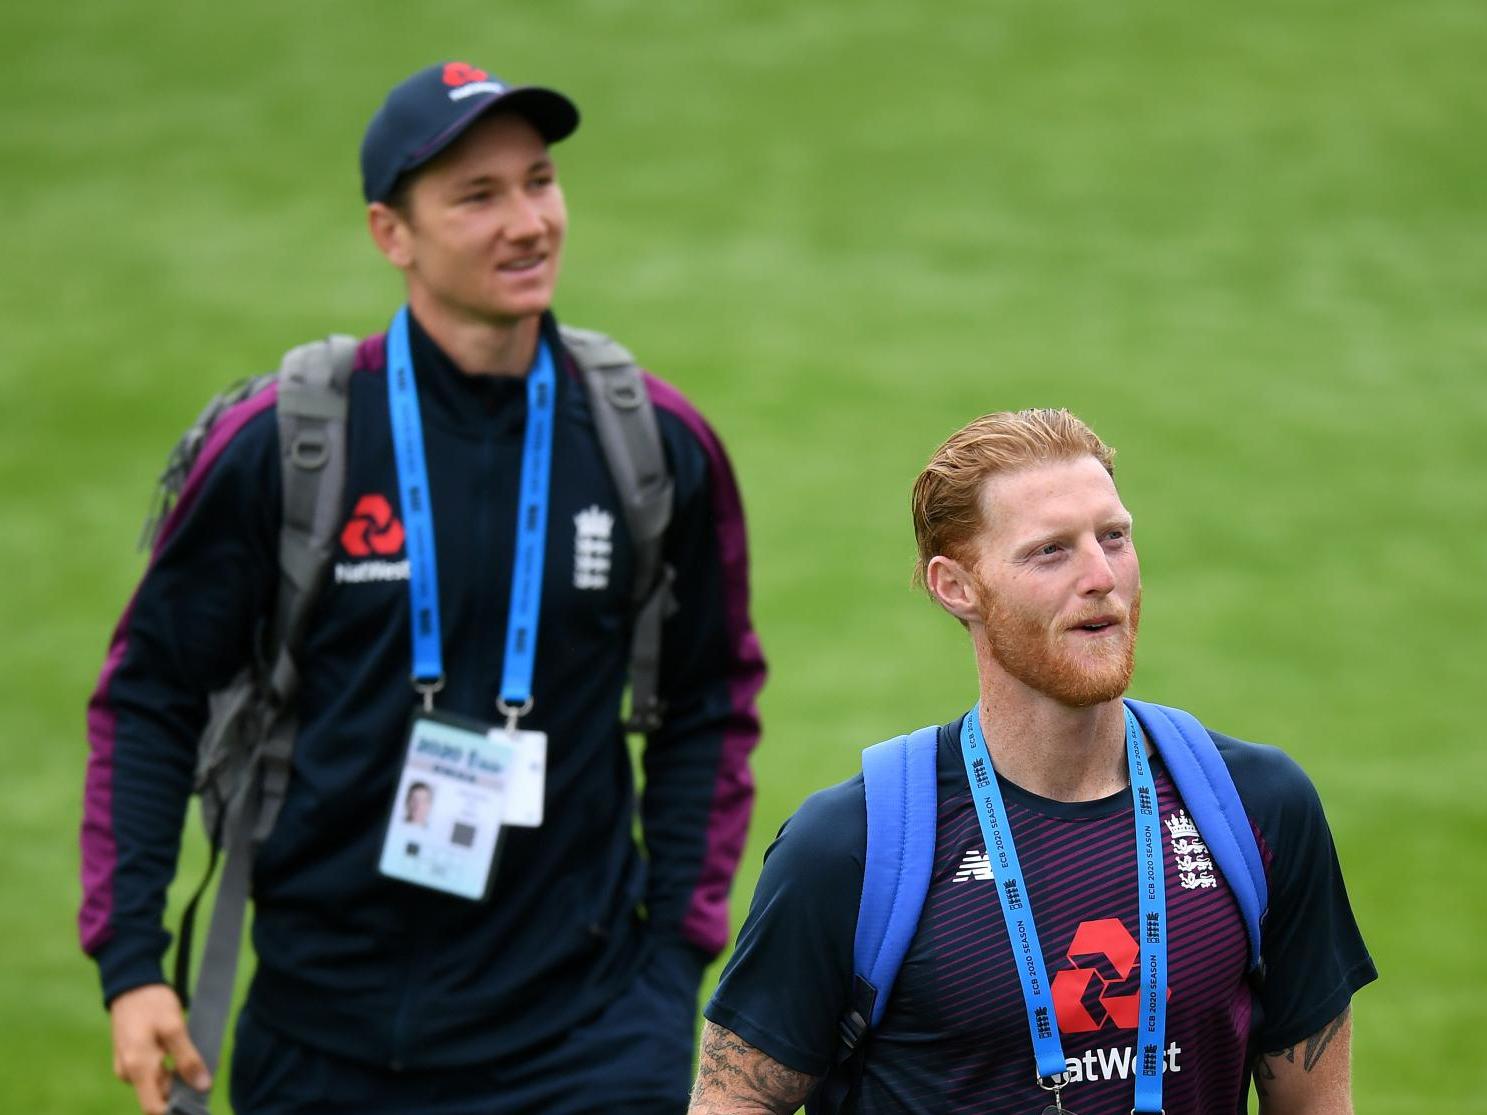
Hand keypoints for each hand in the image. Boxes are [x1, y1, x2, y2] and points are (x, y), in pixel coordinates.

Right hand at [109, 984, 210, 1114]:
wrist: (131, 984)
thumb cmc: (152, 1003)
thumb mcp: (175, 1028)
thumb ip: (187, 1059)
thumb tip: (202, 1086)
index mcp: (137, 1069)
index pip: (154, 1108)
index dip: (177, 1110)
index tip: (199, 1102)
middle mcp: (128, 1074)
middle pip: (159, 1096)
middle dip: (183, 1088)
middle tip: (206, 1071)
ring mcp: (128, 1067)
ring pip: (158, 1083)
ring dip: (178, 1076)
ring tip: (197, 1057)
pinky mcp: (131, 1059)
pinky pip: (153, 1072)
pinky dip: (170, 1066)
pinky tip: (183, 1052)